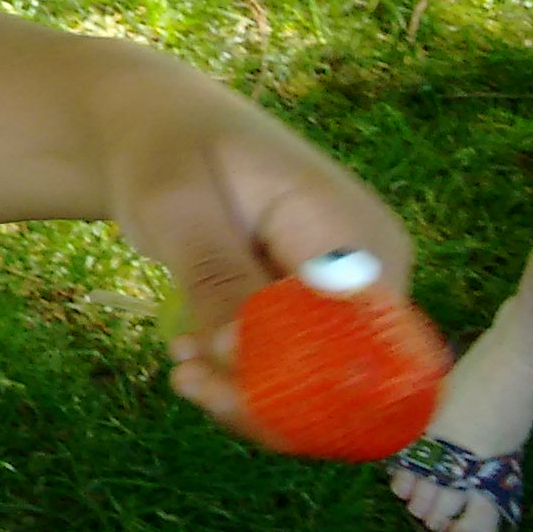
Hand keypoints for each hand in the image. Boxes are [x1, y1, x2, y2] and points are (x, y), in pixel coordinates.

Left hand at [101, 92, 412, 437]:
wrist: (160, 132)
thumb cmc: (169, 151)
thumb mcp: (178, 206)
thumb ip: (215, 278)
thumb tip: (242, 355)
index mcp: (356, 233)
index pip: (365, 343)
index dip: (304, 386)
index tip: (219, 384)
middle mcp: (372, 273)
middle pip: (348, 376)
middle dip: (267, 399)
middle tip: (186, 379)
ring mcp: (349, 298)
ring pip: (320, 386)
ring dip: (248, 395)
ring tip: (181, 367)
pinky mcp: (320, 317)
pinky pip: (296, 373)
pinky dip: (244, 381)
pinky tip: (191, 357)